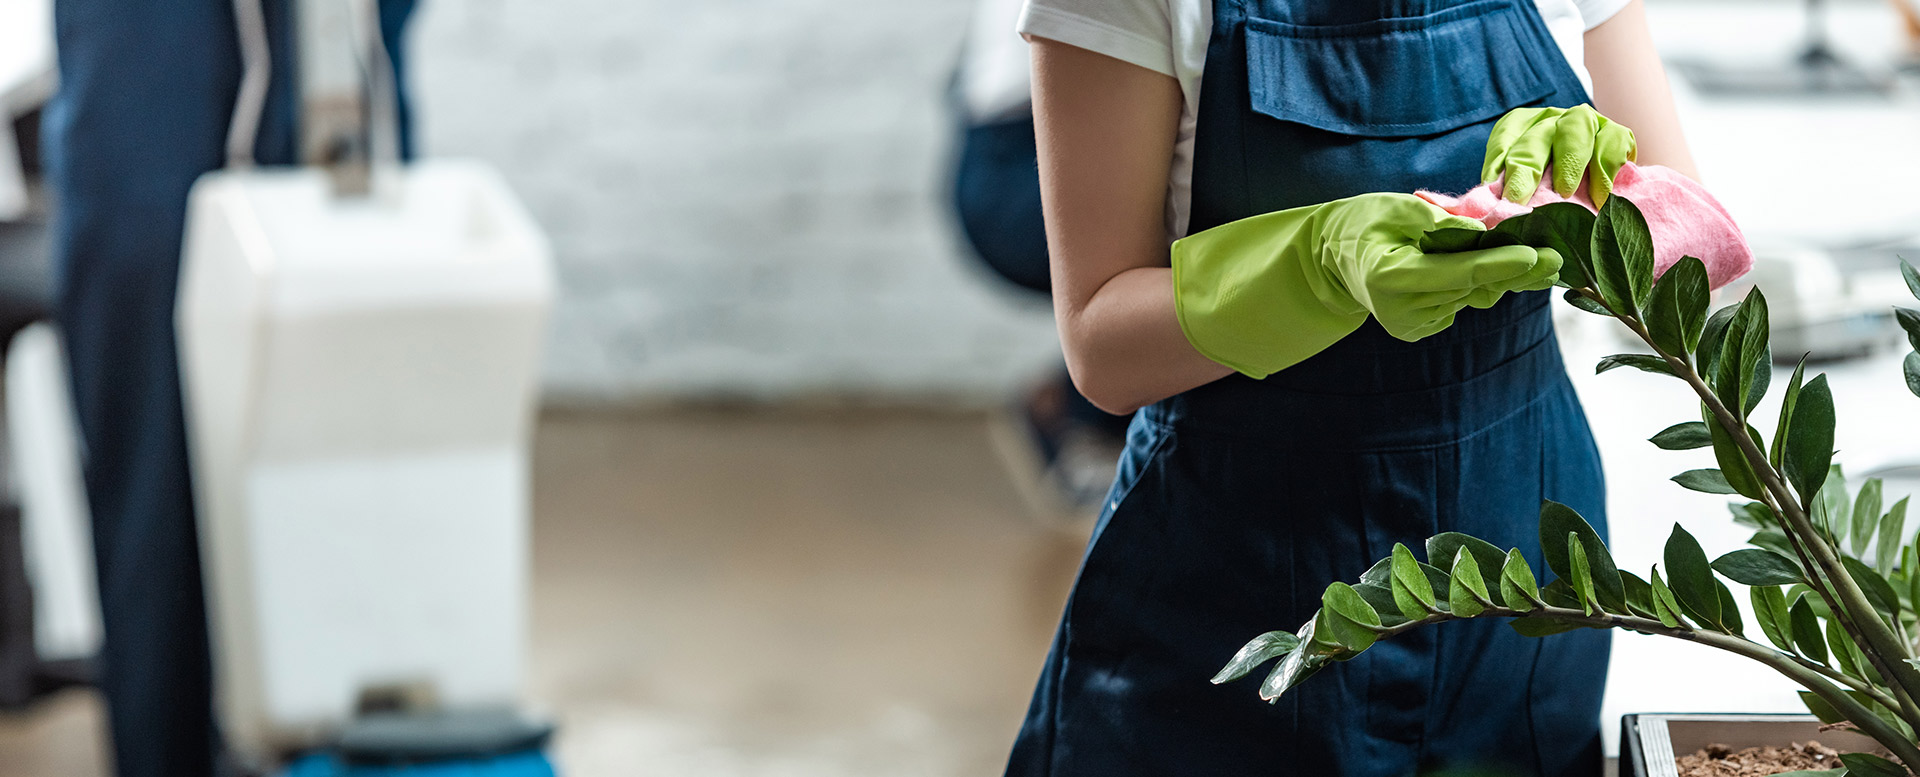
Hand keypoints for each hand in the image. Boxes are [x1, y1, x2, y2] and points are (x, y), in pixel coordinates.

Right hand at [1173, 193, 1561, 377]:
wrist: (1332, 256)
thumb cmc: (1363, 222)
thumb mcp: (1396, 208)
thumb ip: (1440, 222)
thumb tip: (1484, 234)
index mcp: (1389, 278)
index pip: (1456, 272)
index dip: (1498, 264)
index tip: (1535, 255)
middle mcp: (1400, 310)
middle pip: (1471, 289)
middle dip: (1516, 272)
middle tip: (1559, 259)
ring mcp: (1410, 325)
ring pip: (1472, 298)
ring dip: (1505, 278)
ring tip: (1540, 261)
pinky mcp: (1419, 328)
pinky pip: (1462, 303)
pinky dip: (1481, 284)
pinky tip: (1500, 269)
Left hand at [1481, 105, 1636, 205]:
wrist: (1596, 196)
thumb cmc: (1547, 193)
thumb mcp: (1519, 190)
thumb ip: (1497, 196)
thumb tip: (1461, 211)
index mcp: (1520, 128)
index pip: (1505, 138)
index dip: (1498, 163)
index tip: (1493, 192)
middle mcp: (1551, 119)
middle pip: (1536, 137)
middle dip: (1526, 169)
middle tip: (1520, 199)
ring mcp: (1585, 122)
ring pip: (1575, 129)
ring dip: (1569, 162)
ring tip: (1565, 193)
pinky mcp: (1615, 132)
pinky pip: (1613, 140)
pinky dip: (1606, 168)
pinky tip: (1601, 196)